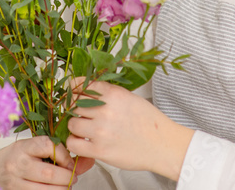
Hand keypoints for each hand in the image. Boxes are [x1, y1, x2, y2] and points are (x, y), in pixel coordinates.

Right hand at [0, 136, 94, 188]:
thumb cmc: (21, 156)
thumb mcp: (37, 149)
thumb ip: (62, 153)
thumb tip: (89, 161)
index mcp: (23, 147)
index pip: (48, 146)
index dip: (64, 155)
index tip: (69, 162)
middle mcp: (17, 165)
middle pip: (49, 173)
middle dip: (67, 177)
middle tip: (72, 178)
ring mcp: (15, 183)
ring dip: (62, 189)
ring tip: (64, 186)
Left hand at [65, 79, 193, 179]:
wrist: (163, 145)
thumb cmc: (149, 122)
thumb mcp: (130, 98)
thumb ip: (108, 93)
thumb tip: (87, 90)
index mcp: (114, 94)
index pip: (82, 85)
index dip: (74, 88)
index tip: (72, 92)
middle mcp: (105, 111)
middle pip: (74, 104)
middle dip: (76, 109)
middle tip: (83, 114)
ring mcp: (101, 131)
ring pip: (71, 124)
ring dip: (76, 126)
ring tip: (85, 130)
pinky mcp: (100, 150)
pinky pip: (73, 143)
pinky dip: (75, 143)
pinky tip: (84, 142)